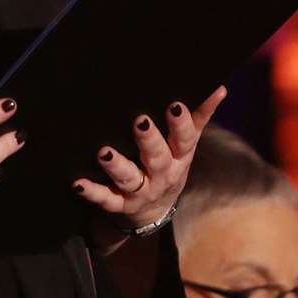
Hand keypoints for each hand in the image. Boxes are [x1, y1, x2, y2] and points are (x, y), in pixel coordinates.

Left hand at [74, 86, 226, 230]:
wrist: (154, 211)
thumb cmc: (170, 165)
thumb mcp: (187, 145)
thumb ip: (199, 116)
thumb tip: (218, 87)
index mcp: (179, 157)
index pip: (184, 140)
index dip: (180, 124)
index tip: (174, 105)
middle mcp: (161, 175)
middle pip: (157, 158)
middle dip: (149, 140)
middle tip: (139, 121)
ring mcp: (140, 191)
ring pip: (129, 179)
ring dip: (116, 166)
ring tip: (103, 152)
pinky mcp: (119, 204)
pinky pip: (106, 199)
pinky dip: (92, 192)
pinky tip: (78, 183)